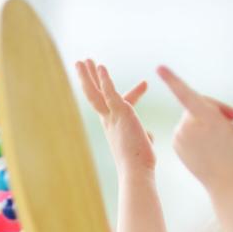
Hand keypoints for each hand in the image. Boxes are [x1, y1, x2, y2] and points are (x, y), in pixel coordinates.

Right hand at [76, 59, 155, 173]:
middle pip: (95, 95)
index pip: (120, 104)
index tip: (145, 83)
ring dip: (89, 76)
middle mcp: (109, 121)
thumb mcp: (143, 146)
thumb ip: (144, 137)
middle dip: (89, 78)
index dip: (134, 93)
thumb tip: (148, 136)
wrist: (135, 171)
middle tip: (83, 63)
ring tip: (84, 60)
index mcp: (114, 126)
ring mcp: (112, 117)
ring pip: (95, 93)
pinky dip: (105, 80)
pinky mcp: (120, 113)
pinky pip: (110, 93)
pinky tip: (100, 66)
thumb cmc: (140, 163)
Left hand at [157, 65, 232, 190]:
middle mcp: (189, 127)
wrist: (225, 183)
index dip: (173, 80)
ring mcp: (180, 136)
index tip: (159, 68)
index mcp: (207, 120)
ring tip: (218, 137)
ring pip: (191, 115)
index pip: (187, 95)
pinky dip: (195, 130)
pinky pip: (185, 127)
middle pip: (198, 103)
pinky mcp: (175, 144)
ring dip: (204, 120)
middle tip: (232, 121)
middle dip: (214, 108)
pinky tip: (207, 144)